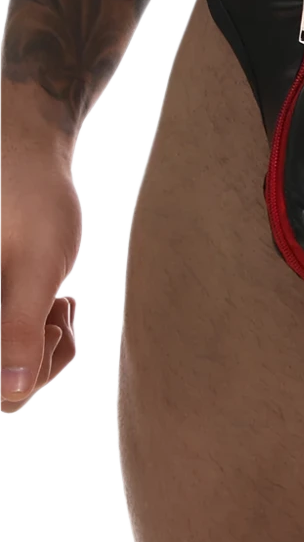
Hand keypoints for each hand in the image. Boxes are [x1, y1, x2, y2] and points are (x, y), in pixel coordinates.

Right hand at [0, 139, 81, 412]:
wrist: (24, 152)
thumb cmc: (31, 198)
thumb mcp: (36, 266)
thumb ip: (20, 329)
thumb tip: (13, 389)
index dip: (21, 377)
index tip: (46, 328)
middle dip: (36, 359)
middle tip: (59, 308)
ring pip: (4, 373)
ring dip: (40, 345)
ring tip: (59, 302)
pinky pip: (8, 349)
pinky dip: (36, 333)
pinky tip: (53, 302)